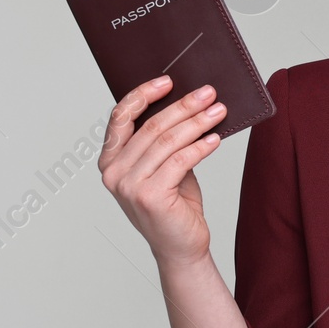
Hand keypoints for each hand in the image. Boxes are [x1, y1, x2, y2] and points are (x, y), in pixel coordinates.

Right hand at [99, 75, 228, 266]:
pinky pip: (181, 160)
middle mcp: (113, 172)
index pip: (120, 117)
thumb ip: (162, 141)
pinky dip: (201, 146)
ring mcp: (129, 186)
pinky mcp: (150, 197)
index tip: (169, 81)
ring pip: (168, 141)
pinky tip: (215, 138)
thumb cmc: (173, 204)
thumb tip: (186, 103)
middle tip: (208, 93)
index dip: (144, 94)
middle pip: (151, 127)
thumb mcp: (163, 167)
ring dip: (197, 122)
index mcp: (109, 160)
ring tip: (219, 111)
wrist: (181, 246)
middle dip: (184, 106)